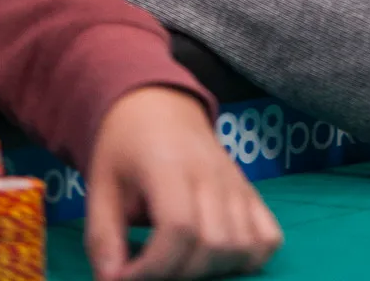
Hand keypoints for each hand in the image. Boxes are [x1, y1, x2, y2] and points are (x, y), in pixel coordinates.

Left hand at [84, 86, 282, 280]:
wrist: (159, 106)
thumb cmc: (126, 147)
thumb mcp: (100, 186)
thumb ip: (102, 238)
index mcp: (170, 166)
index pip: (178, 228)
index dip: (153, 267)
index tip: (125, 277)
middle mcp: (212, 174)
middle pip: (213, 244)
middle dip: (179, 273)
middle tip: (149, 271)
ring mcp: (237, 183)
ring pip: (243, 245)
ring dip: (211, 270)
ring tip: (179, 265)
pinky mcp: (250, 191)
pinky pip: (268, 236)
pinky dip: (250, 258)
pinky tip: (219, 259)